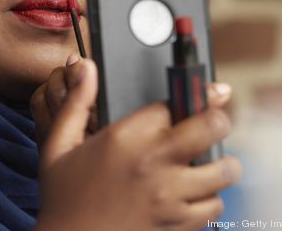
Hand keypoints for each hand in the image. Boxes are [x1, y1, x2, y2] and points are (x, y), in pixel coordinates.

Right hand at [33, 57, 240, 230]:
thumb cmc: (61, 197)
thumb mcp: (57, 145)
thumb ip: (76, 103)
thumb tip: (86, 67)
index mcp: (124, 138)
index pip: (175, 104)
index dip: (197, 94)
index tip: (213, 90)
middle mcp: (152, 163)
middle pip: (212, 127)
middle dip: (218, 120)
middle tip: (213, 123)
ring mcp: (170, 195)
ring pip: (224, 171)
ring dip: (220, 164)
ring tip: (206, 163)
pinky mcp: (178, 223)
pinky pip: (215, 206)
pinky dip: (210, 198)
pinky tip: (195, 193)